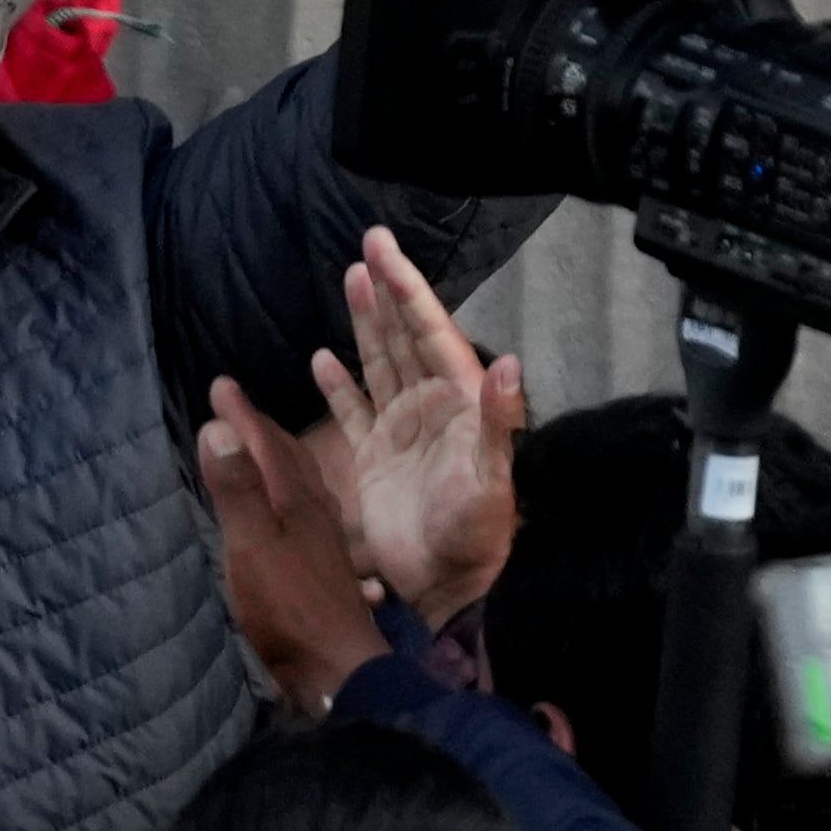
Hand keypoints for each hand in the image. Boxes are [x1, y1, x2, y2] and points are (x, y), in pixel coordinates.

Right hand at [200, 374, 391, 711]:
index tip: (220, 384)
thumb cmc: (291, 607)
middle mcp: (316, 516)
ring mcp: (325, 546)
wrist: (338, 670)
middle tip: (235, 410)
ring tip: (261, 454)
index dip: (242, 415)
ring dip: (280, 466)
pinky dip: (290, 504)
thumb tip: (218, 428)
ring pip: (302, 490)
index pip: (268, 444)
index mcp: (298, 502)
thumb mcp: (253, 545)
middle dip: (260, 432)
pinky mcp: (325, 574)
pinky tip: (292, 518)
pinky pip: (306, 520)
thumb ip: (237, 490)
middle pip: (290, 461)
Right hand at [305, 226, 525, 621]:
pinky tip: (321, 358)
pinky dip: (337, 385)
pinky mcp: (374, 459)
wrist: (444, 587)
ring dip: (366, 324)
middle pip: (404, 336)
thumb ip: (498, 420)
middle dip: (387, 291)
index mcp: (458, 402)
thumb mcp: (491, 478)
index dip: (408, 288)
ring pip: (379, 362)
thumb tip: (509, 364)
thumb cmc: (475, 535)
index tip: (384, 248)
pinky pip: (354, 410)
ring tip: (351, 279)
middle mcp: (430, 407)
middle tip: (369, 242)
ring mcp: (400, 431)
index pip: (430, 331)